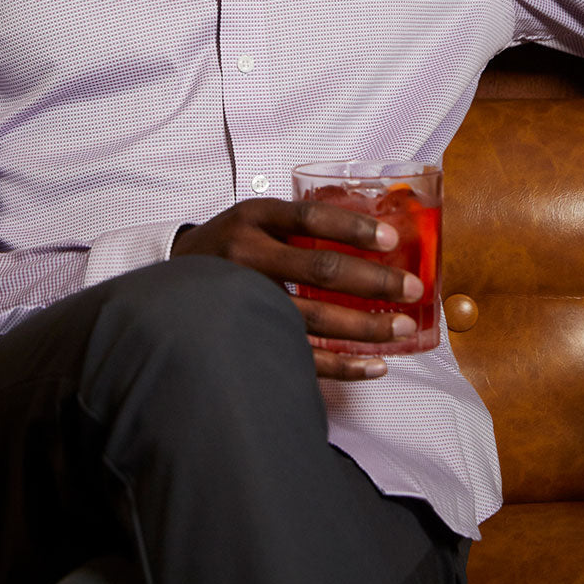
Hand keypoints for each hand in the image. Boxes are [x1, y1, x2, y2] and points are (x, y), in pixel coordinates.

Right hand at [170, 197, 422, 380]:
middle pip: (320, 270)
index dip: (353, 228)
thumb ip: (298, 224)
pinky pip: (301, 356)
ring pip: (314, 318)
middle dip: (372, 281)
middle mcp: (247, 255)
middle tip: (411, 288)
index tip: (390, 240)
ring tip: (402, 327)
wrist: (173, 275)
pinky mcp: (246, 336)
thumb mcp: (255, 217)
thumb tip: (374, 235)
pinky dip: (342, 365)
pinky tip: (374, 365)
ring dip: (365, 326)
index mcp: (253, 218)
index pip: (309, 218)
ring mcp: (245, 299)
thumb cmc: (229, 243)